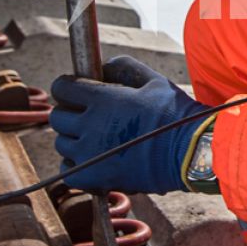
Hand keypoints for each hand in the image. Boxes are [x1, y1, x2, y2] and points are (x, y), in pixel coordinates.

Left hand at [49, 56, 211, 193]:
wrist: (189, 153)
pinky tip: (90, 159)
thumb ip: (124, 67)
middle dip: (68, 112)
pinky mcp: (94, 178)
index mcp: (102, 100)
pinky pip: (67, 169)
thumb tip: (103, 68)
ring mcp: (89, 154)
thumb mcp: (153, 80)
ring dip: (72, 139)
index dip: (67, 86)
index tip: (76, 90)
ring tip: (93, 138)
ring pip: (61, 144)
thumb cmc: (175, 114)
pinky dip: (74, 164)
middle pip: (57, 117)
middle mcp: (90, 126)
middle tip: (85, 115)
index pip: (61, 88)